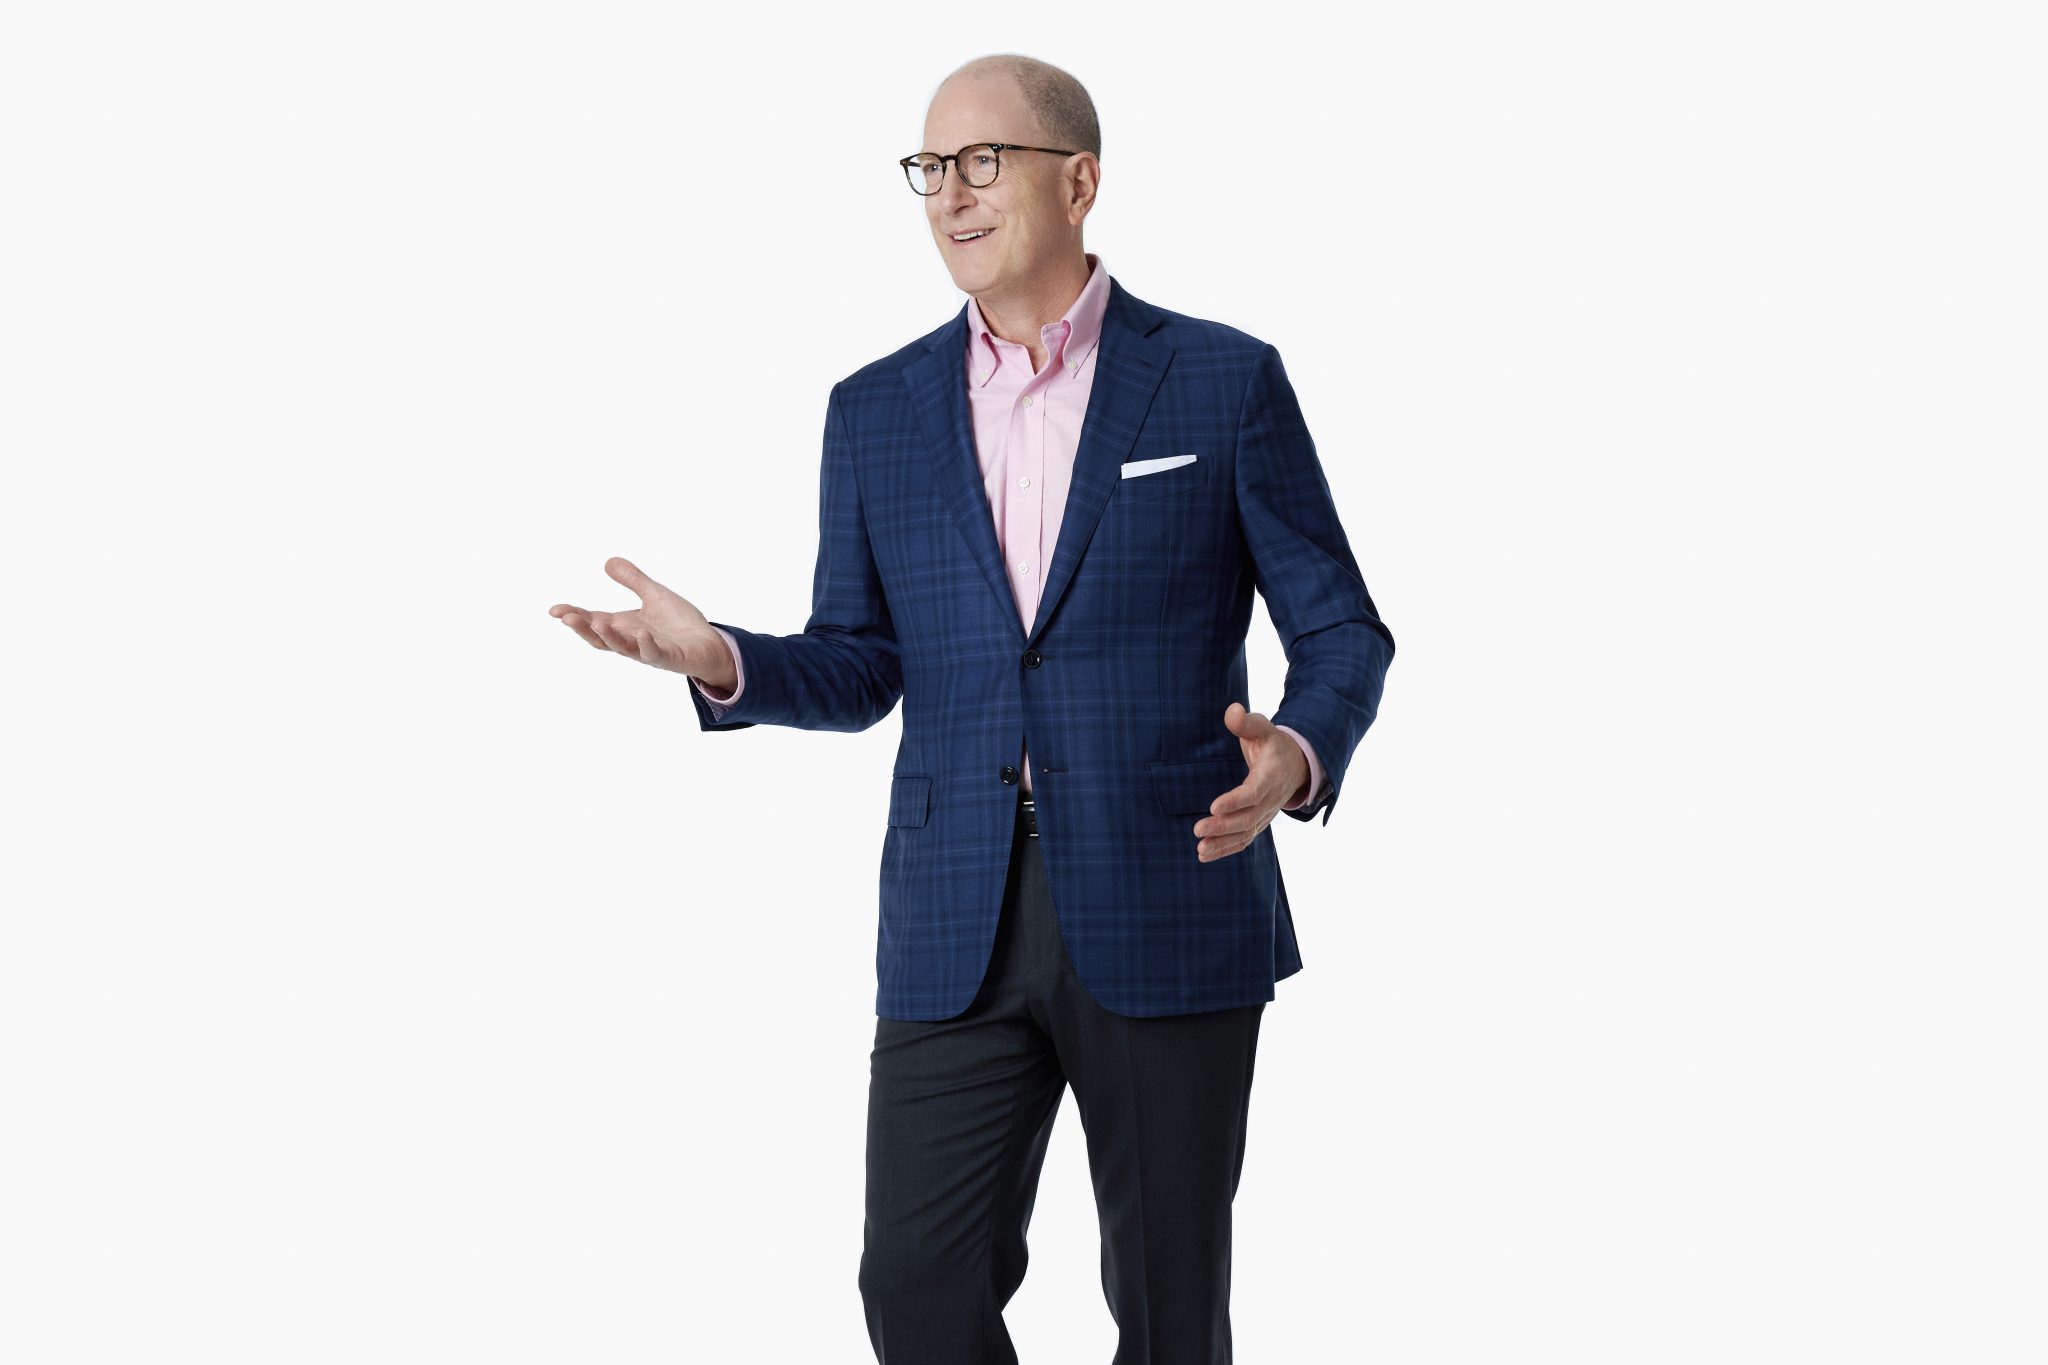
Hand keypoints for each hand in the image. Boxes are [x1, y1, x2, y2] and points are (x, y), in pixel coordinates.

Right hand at [547, 556, 735, 688]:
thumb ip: (633, 580)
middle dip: (583, 628)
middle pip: (600, 637)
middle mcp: (631, 640)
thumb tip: (608, 562)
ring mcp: (648, 651)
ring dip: (609, 637)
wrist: (709, 644)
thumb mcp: (654, 595)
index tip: (554, 610)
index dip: (574, 615)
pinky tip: (642, 633)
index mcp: (624, 626)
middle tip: (566, 617)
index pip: (593, 620)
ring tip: (596, 624)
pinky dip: (647, 645)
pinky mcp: (669, 658)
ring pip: (623, 648)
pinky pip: (655, 654)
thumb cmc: (680, 623)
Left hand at [1192, 702, 1310, 861]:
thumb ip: (1246, 722)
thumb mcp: (1263, 728)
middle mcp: (1271, 798)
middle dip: (1223, 826)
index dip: (1235, 801)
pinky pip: (1245, 840)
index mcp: (1271, 775)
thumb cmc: (1273, 744)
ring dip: (1223, 843)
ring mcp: (1266, 813)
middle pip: (1248, 818)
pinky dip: (1226, 849)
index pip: (1254, 792)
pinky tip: (1204, 855)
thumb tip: (1232, 711)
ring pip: (1246, 833)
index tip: (1214, 807)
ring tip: (1200, 849)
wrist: (1296, 765)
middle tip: (1198, 829)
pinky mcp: (1260, 822)